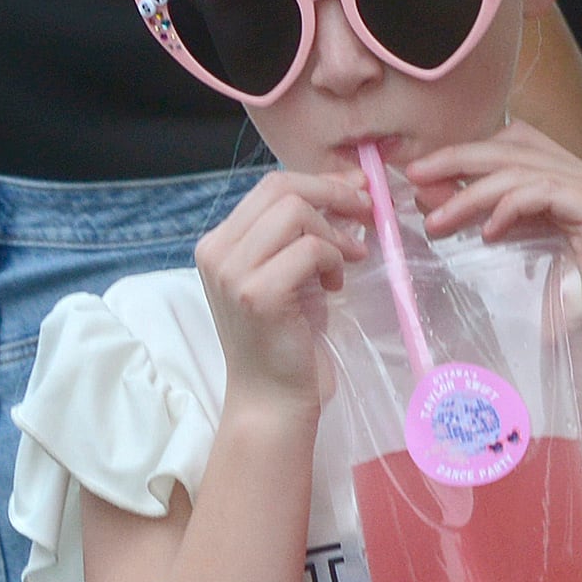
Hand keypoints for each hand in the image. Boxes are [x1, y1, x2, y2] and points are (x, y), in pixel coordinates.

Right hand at [194, 171, 366, 415]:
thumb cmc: (284, 338)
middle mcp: (216, 253)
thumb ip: (296, 234)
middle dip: (333, 196)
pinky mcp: (258, 294)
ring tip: (344, 264)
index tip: (356, 194)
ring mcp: (232, 273)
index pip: (270, 186)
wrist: (271, 398)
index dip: (320, 182)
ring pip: (296, 213)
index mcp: (218, 244)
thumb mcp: (285, 273)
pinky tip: (333, 286)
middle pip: (281, 189)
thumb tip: (346, 189)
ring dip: (332, 235)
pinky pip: (310, 249)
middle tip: (366, 216)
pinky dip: (333, 261)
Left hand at [405, 122, 581, 333]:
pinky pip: (544, 194)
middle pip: (513, 149)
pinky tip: (488, 234)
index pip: (513, 140)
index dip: (465, 148)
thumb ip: (464, 207)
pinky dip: (508, 209)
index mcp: (562, 172)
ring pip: (522, 173)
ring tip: (439, 222)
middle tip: (415, 176)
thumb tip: (422, 186)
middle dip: (457, 161)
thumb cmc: (533, 289)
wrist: (574, 332)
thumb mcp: (490, 236)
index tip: (419, 169)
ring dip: (471, 195)